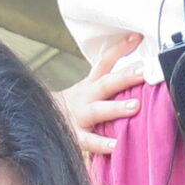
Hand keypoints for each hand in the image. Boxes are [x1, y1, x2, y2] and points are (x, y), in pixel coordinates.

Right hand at [61, 33, 145, 156]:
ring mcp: (79, 117)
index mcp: (89, 86)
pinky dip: (101, 144)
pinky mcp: (74, 137)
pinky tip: (115, 146)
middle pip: (105, 84)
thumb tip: (139, 75)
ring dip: (116, 108)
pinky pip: (88, 141)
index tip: (137, 37)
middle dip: (125, 77)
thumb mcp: (88, 93)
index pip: (104, 62)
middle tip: (144, 73)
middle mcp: (85, 98)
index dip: (120, 49)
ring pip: (98, 111)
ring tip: (135, 106)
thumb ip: (110, 88)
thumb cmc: (73, 110)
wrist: (40, 122)